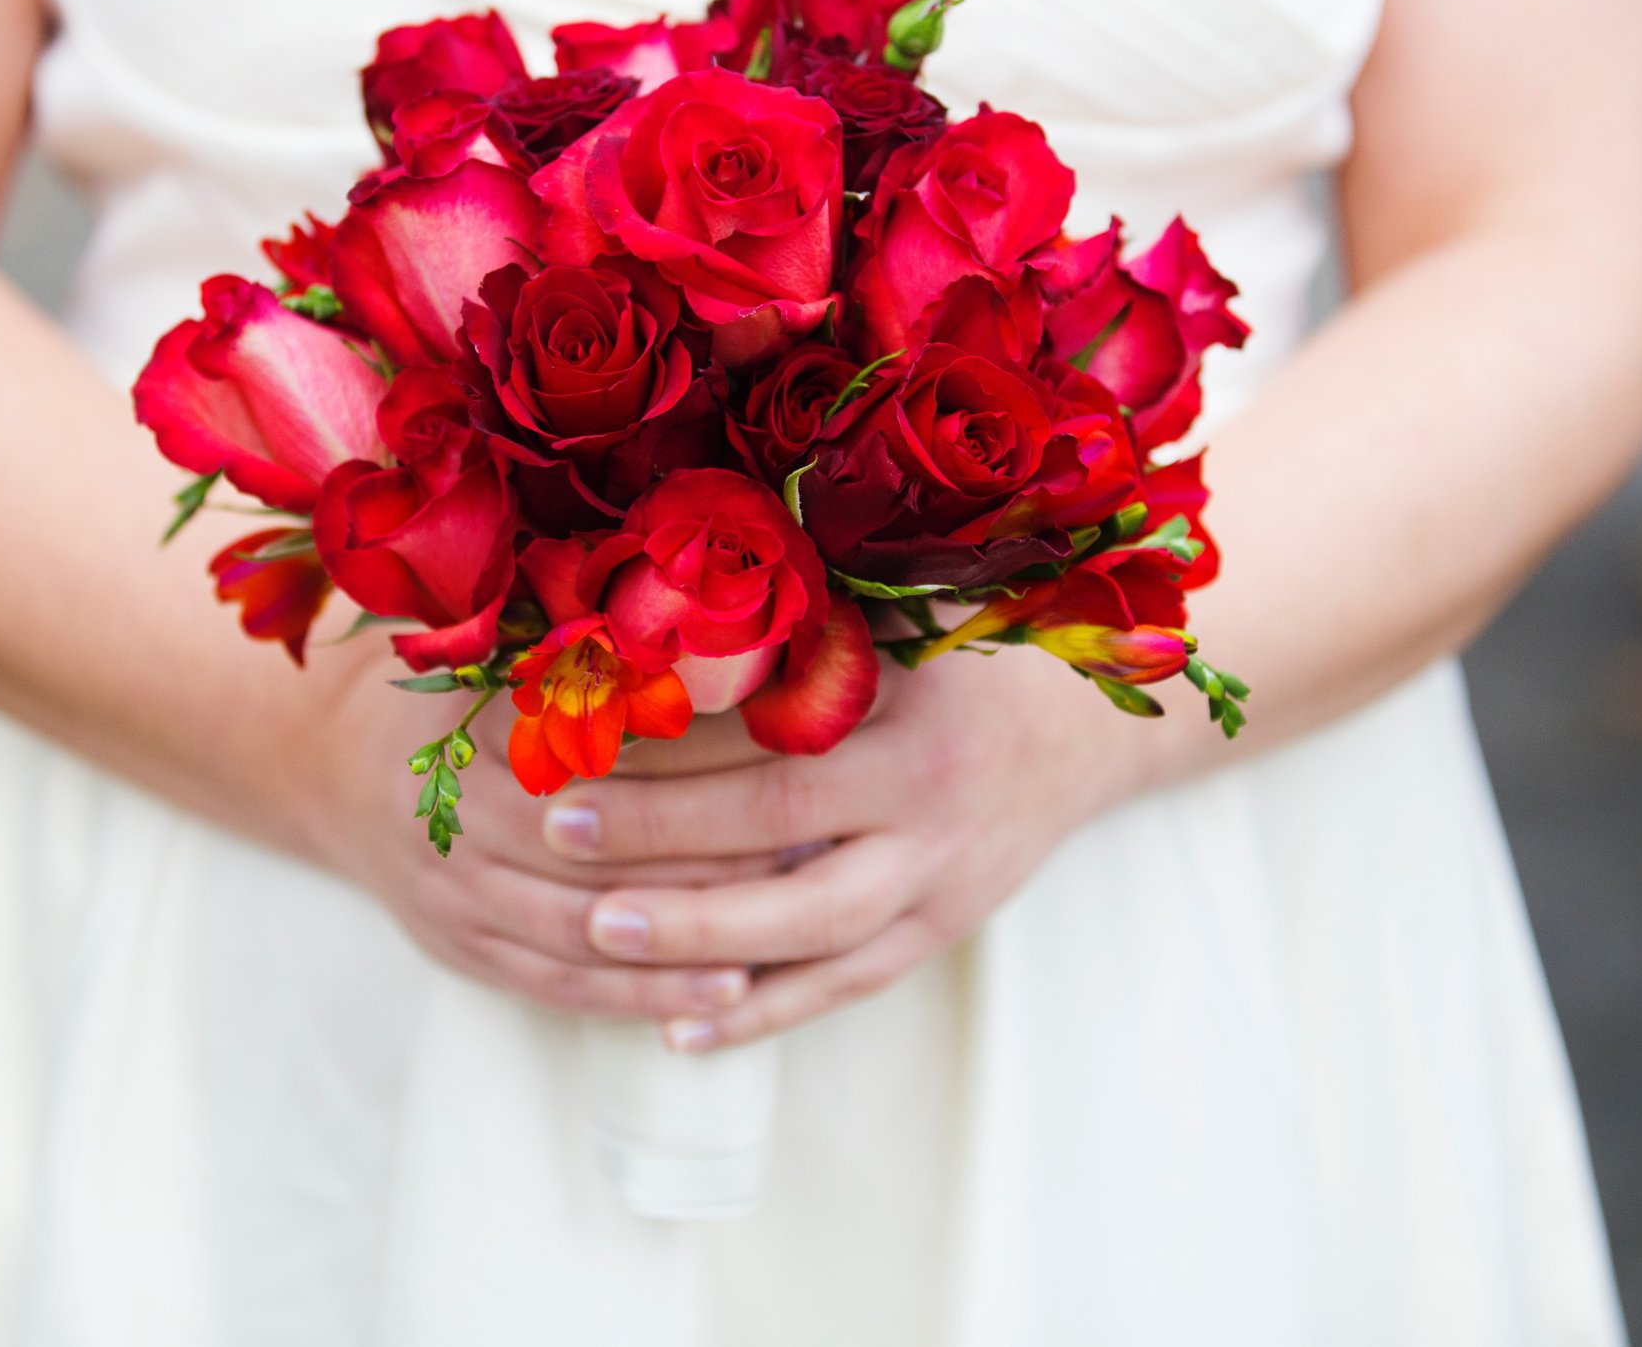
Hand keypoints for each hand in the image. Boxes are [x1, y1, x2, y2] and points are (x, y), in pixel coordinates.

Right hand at [296, 638, 773, 1020]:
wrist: (329, 766)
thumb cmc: (454, 683)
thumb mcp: (500, 634)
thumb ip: (590, 629)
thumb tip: (722, 603)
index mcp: (476, 719)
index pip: (604, 742)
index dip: (699, 748)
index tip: (792, 748)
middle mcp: (457, 812)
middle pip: (602, 842)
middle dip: (712, 844)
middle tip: (820, 842)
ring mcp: (454, 890)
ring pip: (588, 924)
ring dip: (691, 931)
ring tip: (795, 926)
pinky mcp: (464, 948)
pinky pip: (563, 984)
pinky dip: (647, 992)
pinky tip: (728, 989)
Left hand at [531, 648, 1145, 1048]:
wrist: (1081, 730)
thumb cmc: (960, 650)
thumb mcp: (895, 612)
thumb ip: (792, 619)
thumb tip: (645, 611)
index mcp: (910, 698)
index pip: (773, 716)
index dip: (675, 725)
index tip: (582, 723)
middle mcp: (929, 792)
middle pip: (782, 820)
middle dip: (663, 829)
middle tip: (560, 827)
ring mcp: (942, 875)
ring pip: (813, 925)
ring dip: (701, 936)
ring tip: (599, 932)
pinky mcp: (941, 931)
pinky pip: (845, 986)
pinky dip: (762, 1014)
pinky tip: (678, 1029)